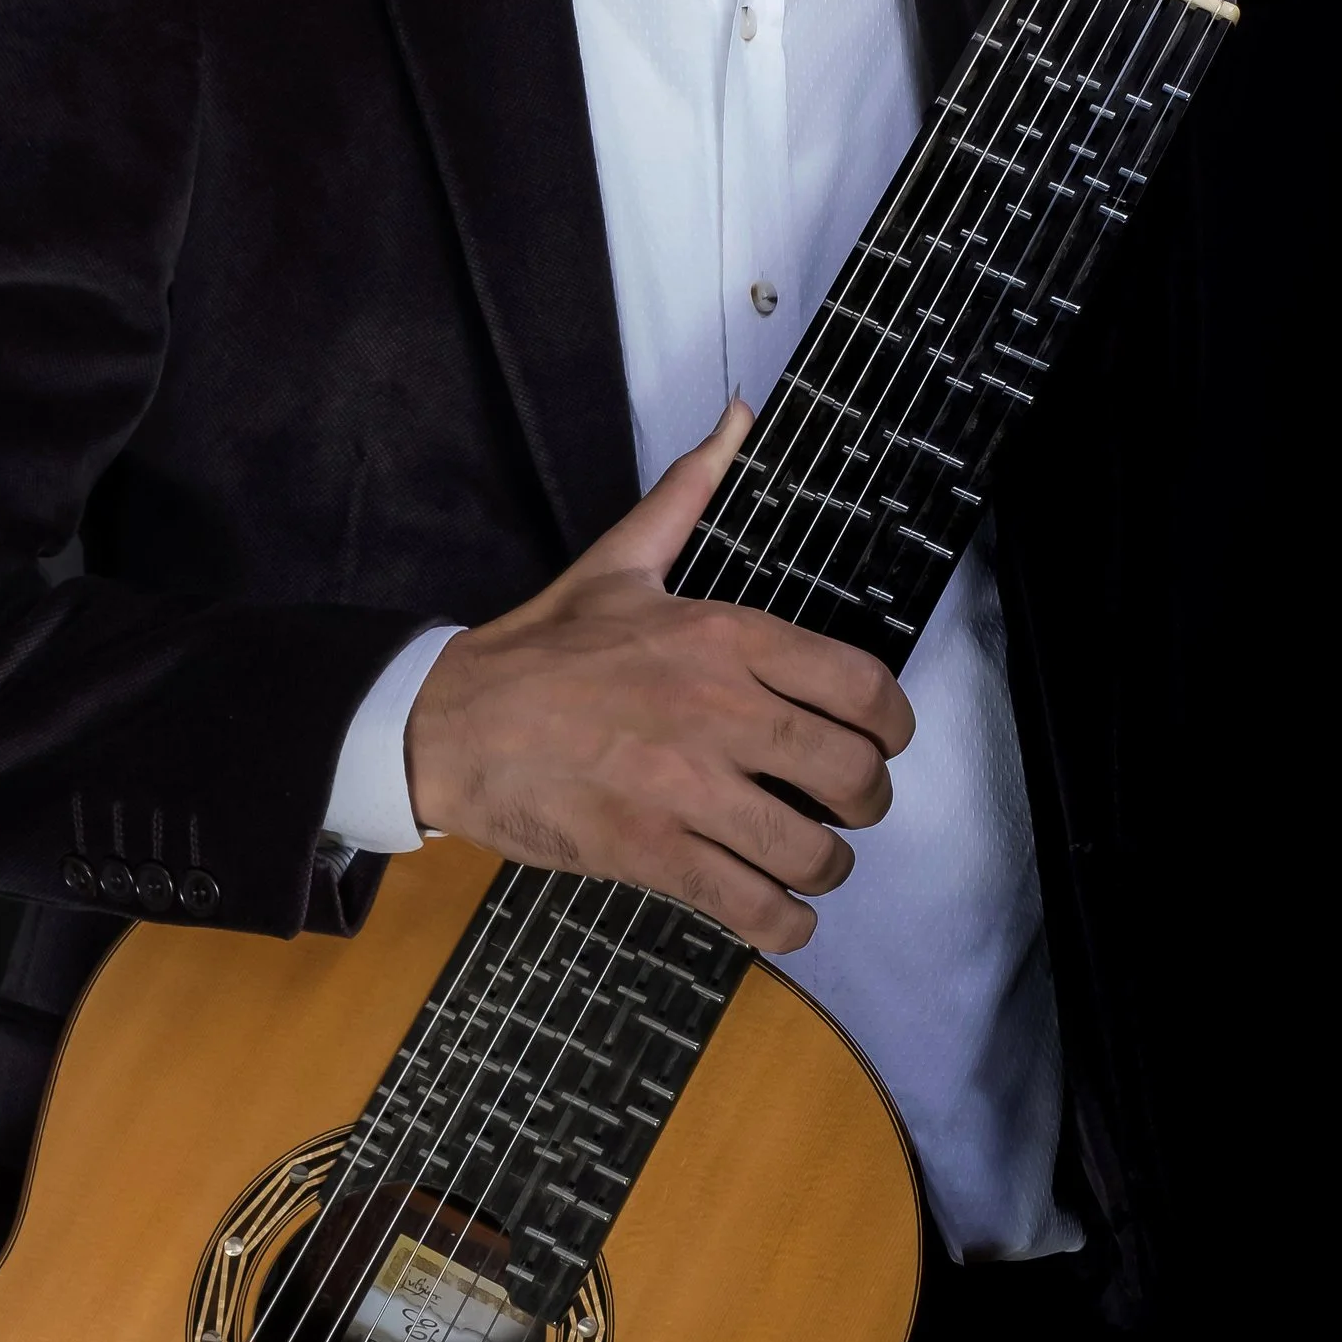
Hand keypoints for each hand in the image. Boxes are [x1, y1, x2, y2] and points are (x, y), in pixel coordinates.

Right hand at [403, 401, 913, 951]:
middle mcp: (720, 711)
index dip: (892, 728)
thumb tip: (739, 417)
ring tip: (806, 866)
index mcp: (724, 637)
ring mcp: (688, 789)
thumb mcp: (619, 562)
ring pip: (812, 852)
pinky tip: (774, 914)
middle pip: (853, 777)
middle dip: (864, 805)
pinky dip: (782, 924)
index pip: (862, 686)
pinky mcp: (652, 854)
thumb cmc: (538, 651)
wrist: (449, 725)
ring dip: (823, 870)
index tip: (880, 743)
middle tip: (842, 812)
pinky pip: (753, 908)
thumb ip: (689, 493)